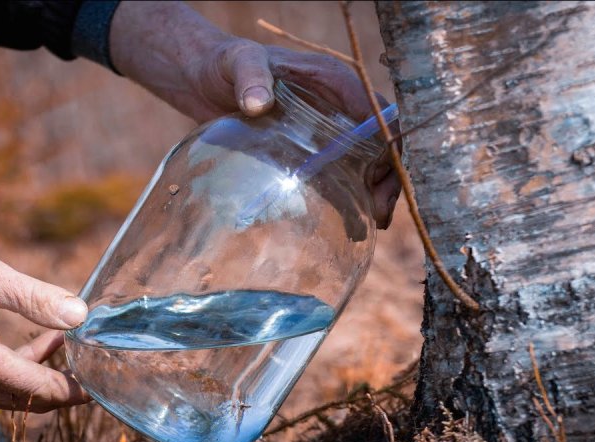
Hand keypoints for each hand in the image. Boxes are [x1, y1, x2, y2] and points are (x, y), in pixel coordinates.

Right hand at [0, 243, 89, 412]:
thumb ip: (34, 298)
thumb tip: (80, 315)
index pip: (42, 391)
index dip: (75, 392)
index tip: (100, 387)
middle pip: (28, 398)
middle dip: (64, 388)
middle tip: (95, 375)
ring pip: (13, 389)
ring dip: (46, 373)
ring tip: (76, 347)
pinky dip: (25, 362)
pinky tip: (49, 338)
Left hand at [110, 1, 400, 228]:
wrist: (207, 80)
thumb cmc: (226, 65)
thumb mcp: (238, 64)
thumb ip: (249, 78)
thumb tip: (257, 104)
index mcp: (335, 81)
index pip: (380, 116)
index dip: (386, 150)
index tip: (378, 183)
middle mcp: (341, 105)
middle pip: (381, 143)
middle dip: (386, 179)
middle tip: (378, 216)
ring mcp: (329, 128)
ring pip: (367, 162)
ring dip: (373, 192)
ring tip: (370, 226)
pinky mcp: (313, 148)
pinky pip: (342, 172)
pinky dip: (350, 195)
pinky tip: (349, 221)